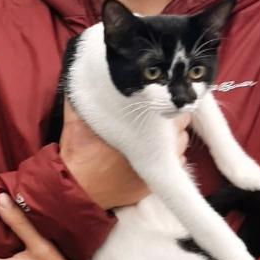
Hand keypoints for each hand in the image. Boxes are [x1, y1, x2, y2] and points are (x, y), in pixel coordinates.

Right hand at [60, 103, 189, 210]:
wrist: (78, 187)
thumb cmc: (79, 151)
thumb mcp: (78, 117)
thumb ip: (84, 95)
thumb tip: (84, 72)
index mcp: (144, 127)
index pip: (174, 111)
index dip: (167, 104)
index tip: (159, 101)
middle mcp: (157, 146)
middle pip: (182, 127)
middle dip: (172, 121)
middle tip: (158, 119)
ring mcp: (158, 165)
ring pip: (181, 146)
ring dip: (173, 140)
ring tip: (156, 137)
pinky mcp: (155, 182)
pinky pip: (175, 165)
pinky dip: (169, 158)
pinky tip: (154, 154)